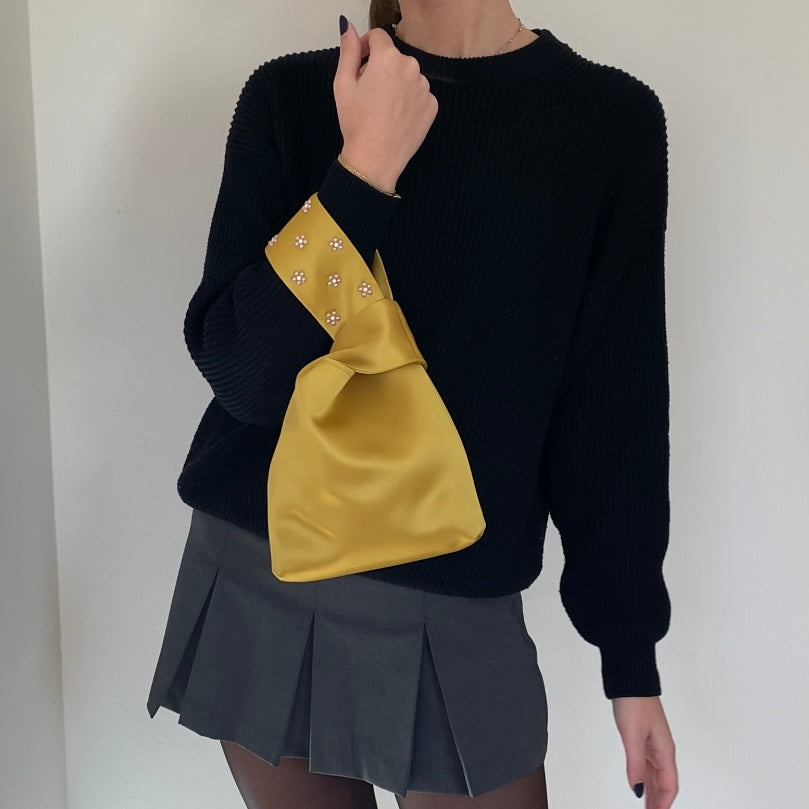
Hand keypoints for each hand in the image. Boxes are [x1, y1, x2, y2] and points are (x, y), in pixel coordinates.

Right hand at [334, 18, 438, 192]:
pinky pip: (419, 95)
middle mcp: (411, 67)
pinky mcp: (432, 106)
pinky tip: (396, 117)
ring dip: (396, 84)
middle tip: (368, 94)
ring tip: (383, 109)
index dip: (366, 48)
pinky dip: (408, 101)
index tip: (360, 64)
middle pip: (394, 57)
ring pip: (407, 76)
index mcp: (388, 58)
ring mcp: (424, 87)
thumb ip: (348, 50)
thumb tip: (348, 27)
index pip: (378, 36)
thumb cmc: (357, 123)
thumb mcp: (343, 83)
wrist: (376, 158)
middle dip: (381, 68)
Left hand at [611, 696, 678, 808]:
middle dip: (659, 801)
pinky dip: (644, 778)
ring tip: (647, 806)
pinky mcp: (642, 737)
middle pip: (664, 783)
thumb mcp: (632, 736)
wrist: (630, 680)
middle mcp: (661, 749)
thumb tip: (637, 790)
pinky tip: (639, 785)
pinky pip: (646, 764)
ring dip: (652, 792)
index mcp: (665, 750)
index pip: (669, 785)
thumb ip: (635, 765)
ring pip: (655, 775)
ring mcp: (652, 743)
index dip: (664, 803)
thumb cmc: (635, 701)